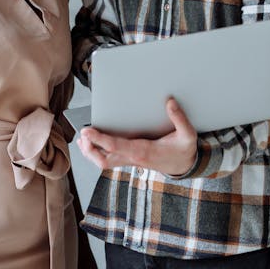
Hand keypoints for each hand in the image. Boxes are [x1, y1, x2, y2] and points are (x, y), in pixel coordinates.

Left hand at [77, 97, 197, 176]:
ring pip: (104, 162)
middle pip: (104, 159)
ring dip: (91, 153)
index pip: (116, 146)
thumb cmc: (184, 149)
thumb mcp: (187, 134)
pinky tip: (93, 145)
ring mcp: (131, 161)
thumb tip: (170, 102)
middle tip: (82, 135)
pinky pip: (109, 160)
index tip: (87, 131)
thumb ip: (179, 118)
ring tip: (82, 140)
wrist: (186, 166)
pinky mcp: (130, 160)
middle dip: (90, 149)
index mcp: (144, 151)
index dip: (99, 139)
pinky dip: (98, 153)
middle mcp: (134, 158)